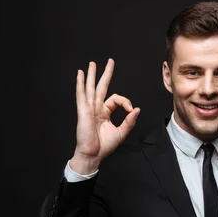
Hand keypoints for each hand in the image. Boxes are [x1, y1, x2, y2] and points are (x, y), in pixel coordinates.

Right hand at [71, 59, 140, 173]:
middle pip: (102, 87)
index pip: (116, 99)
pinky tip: (79, 74)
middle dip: (106, 74)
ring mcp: (89, 109)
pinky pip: (82, 95)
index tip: (131, 110)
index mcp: (105, 113)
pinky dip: (80, 84)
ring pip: (91, 88)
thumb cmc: (104, 146)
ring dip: (91, 75)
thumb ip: (129, 121)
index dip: (125, 102)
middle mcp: (96, 108)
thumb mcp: (121, 133)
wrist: (93, 155)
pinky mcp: (83, 111)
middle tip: (110, 61)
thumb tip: (137, 109)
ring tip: (92, 64)